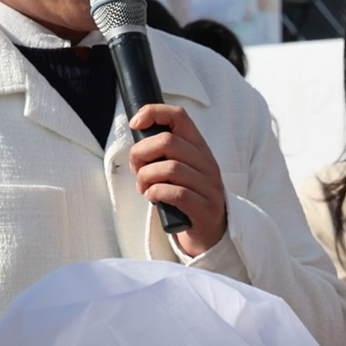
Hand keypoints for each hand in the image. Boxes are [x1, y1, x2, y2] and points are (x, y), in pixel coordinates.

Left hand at [126, 103, 228, 251]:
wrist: (209, 232)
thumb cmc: (185, 196)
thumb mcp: (178, 169)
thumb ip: (162, 152)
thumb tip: (135, 132)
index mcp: (199, 148)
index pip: (179, 116)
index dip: (153, 113)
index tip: (135, 125)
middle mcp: (208, 164)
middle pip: (168, 141)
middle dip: (141, 153)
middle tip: (137, 169)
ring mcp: (209, 187)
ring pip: (170, 168)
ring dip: (147, 177)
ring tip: (143, 187)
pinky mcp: (205, 209)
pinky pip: (177, 193)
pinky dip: (157, 193)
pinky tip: (153, 197)